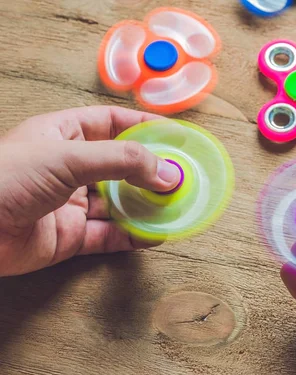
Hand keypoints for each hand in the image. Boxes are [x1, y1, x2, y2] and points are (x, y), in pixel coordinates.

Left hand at [0, 106, 181, 276]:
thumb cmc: (4, 178)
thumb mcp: (67, 156)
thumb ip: (121, 160)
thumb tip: (168, 172)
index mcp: (63, 135)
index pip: (112, 123)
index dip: (144, 125)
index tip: (176, 135)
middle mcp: (70, 167)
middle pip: (121, 165)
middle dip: (152, 171)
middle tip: (183, 176)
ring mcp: (70, 203)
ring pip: (120, 202)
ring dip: (148, 205)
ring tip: (177, 206)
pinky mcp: (70, 236)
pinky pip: (110, 235)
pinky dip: (134, 236)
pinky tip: (156, 234)